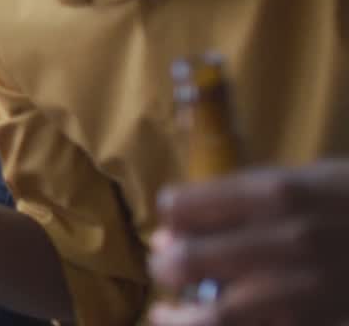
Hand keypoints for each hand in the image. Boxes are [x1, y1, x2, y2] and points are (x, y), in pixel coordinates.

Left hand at [147, 160, 348, 325]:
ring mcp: (305, 293)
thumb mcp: (318, 180)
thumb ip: (253, 197)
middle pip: (186, 261)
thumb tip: (180, 224)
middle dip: (168, 266)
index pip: (183, 206)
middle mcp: (286, 242)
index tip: (174, 226)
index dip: (173, 217)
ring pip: (213, 318)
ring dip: (181, 318)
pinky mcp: (325, 324)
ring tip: (170, 315)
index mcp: (278, 194)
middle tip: (169, 268)